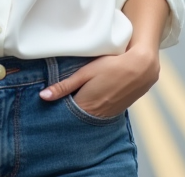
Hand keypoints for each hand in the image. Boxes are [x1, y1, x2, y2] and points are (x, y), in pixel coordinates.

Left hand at [39, 45, 159, 118]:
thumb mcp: (85, 73)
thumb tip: (43, 96)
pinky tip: (93, 99)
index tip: (50, 106)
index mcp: (86, 105)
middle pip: (76, 118)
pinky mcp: (117, 112)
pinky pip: (100, 115)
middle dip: (68, 112)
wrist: (141, 67)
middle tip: (61, 101)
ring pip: (89, 117)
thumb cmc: (112, 66)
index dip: (57, 110)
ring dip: (82, 111)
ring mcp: (108, 115)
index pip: (65, 115)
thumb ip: (64, 85)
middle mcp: (97, 115)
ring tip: (78, 97)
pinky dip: (94, 110)